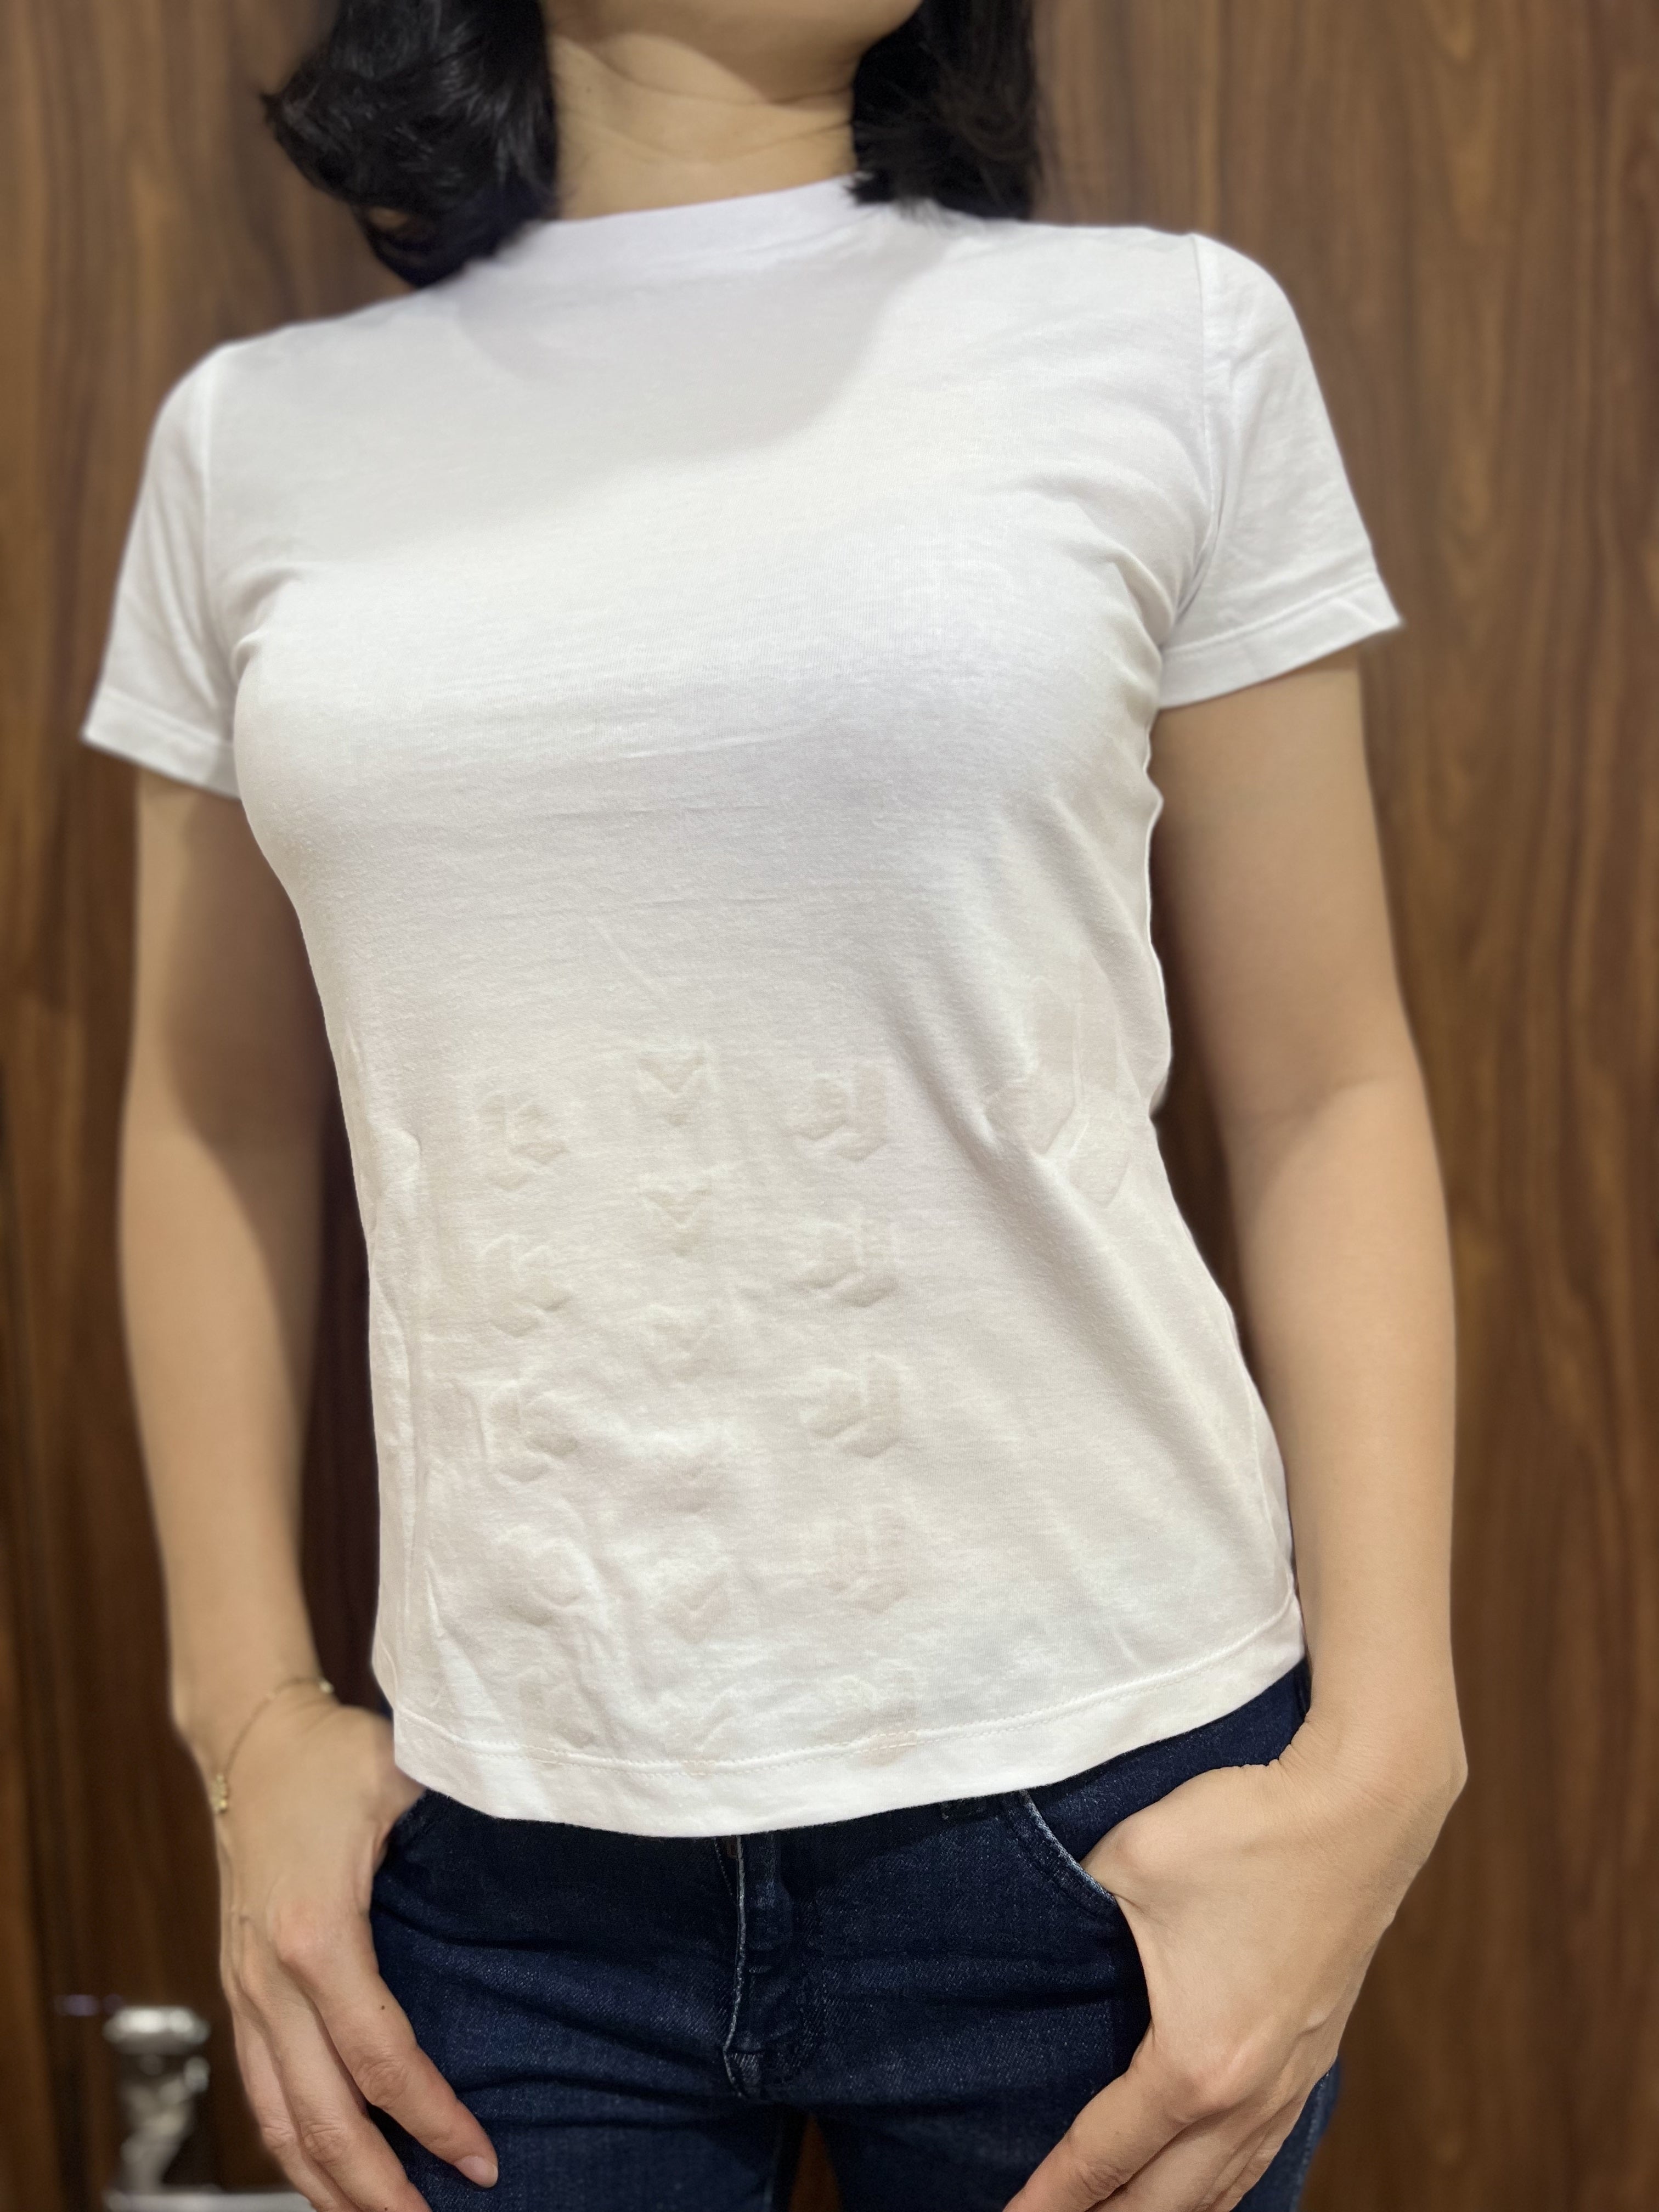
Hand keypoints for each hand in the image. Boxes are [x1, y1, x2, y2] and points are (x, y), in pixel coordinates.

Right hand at [210, 1690, 497, 2211]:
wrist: (252, 1739)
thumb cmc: (336, 1757)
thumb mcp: (408, 1780)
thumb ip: (463, 1831)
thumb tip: (539, 1870)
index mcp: (317, 1934)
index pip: (381, 2059)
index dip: (433, 2121)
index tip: (484, 2161)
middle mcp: (268, 1978)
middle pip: (320, 2119)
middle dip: (377, 2190)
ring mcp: (243, 1991)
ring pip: (276, 2123)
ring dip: (328, 2187)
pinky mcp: (236, 1992)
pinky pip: (259, 2093)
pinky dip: (292, 2148)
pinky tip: (329, 2175)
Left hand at [1003, 1707, 1463, 2211]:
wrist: (1363, 1805)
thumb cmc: (1248, 1831)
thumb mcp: (1129, 1860)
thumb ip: (1074, 1908)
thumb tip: (1047, 1932)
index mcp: (1196, 2063)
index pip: (1105, 2153)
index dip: (1051, 2195)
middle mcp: (1250, 2093)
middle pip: (1166, 2201)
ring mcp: (1292, 2080)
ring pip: (1224, 2188)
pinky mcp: (1316, 2054)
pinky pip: (1262, 2152)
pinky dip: (1224, 2186)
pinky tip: (1205, 2184)